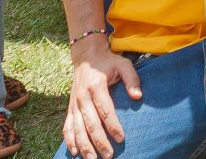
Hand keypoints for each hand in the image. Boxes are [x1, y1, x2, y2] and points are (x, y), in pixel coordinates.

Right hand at [63, 36, 140, 158]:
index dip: (113, 126)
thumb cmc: (108, 62)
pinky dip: (69, 140)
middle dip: (99, 141)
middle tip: (108, 156)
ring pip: (77, 129)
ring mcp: (74, 103)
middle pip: (90, 123)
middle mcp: (82, 97)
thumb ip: (132, 79)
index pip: (105, 110)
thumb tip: (138, 96)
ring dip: (84, 146)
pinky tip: (74, 152)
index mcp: (96, 86)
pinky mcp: (70, 107)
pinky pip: (67, 126)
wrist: (86, 56)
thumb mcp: (123, 64)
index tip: (121, 138)